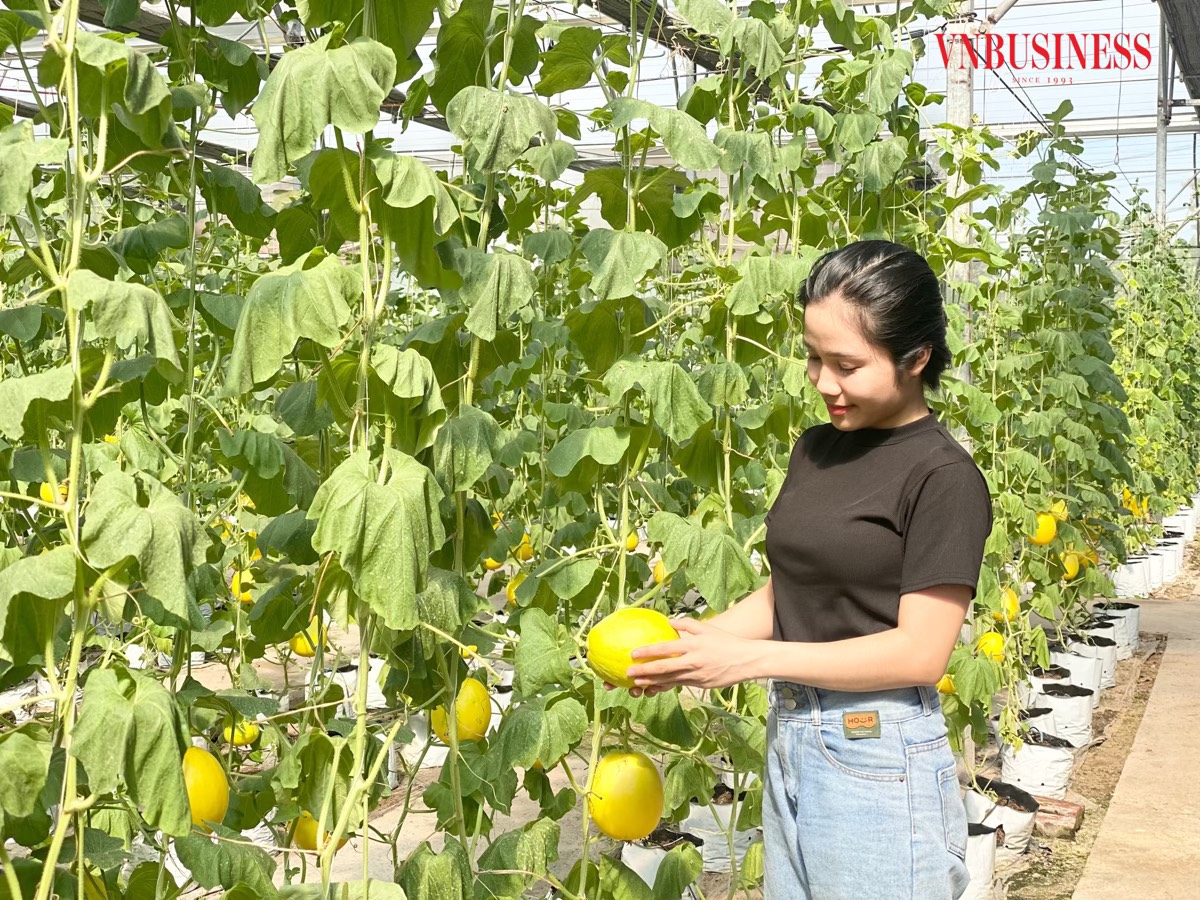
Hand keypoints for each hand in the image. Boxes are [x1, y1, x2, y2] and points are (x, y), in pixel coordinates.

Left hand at [623, 617, 754, 694]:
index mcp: (692, 645)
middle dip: (644, 671)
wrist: (746, 660)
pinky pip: (679, 685)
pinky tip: (655, 688)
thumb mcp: (706, 628)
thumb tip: (669, 622)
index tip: (633, 653)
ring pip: (669, 680)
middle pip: (663, 668)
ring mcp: (696, 675)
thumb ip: (686, 625)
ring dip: (651, 682)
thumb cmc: (725, 642)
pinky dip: (666, 686)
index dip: (648, 652)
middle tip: (628, 672)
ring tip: (636, 683)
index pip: (665, 649)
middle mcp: (692, 661)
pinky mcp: (700, 685)